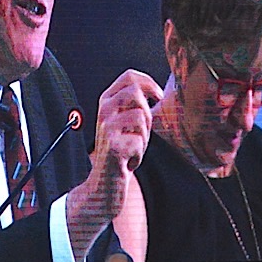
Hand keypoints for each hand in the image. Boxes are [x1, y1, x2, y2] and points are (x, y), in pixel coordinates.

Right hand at [67, 70, 162, 260]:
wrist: (103, 185)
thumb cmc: (120, 152)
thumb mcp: (125, 123)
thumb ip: (135, 106)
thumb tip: (156, 91)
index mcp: (106, 101)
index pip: (129, 76)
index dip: (148, 82)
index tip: (158, 96)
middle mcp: (103, 111)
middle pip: (136, 93)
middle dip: (147, 113)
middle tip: (141, 133)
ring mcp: (106, 128)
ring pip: (141, 117)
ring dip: (144, 137)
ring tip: (133, 149)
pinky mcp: (112, 146)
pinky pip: (140, 142)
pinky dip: (139, 156)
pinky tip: (128, 162)